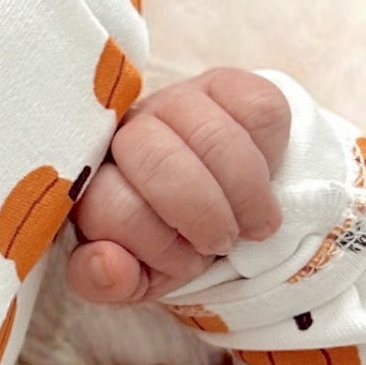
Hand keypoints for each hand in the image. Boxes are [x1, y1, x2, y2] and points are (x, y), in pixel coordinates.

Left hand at [67, 67, 291, 304]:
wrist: (218, 203)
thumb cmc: (167, 240)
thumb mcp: (134, 274)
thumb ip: (105, 280)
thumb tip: (106, 263)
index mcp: (92, 180)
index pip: (111, 206)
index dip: (157, 245)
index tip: (187, 262)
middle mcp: (128, 131)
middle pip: (158, 160)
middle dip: (202, 214)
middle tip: (224, 242)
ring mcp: (176, 100)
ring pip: (213, 135)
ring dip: (245, 193)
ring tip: (255, 222)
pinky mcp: (226, 84)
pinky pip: (258, 109)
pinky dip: (273, 152)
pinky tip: (266, 174)